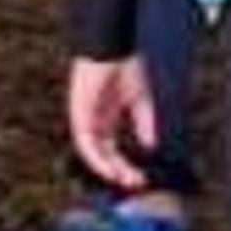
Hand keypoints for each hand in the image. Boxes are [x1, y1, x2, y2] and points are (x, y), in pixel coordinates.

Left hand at [67, 55, 154, 189]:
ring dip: (106, 168)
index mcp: (105, 119)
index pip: (111, 150)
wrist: (112, 47)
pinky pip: (84, 142)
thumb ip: (144, 122)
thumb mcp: (140, 99)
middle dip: (118, 171)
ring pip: (92, 152)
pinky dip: (95, 156)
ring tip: (122, 178)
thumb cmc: (125, 66)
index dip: (124, 166)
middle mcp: (93, 122)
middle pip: (102, 155)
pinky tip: (108, 166)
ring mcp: (84, 118)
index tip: (140, 178)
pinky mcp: (79, 113)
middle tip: (134, 183)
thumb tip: (151, 146)